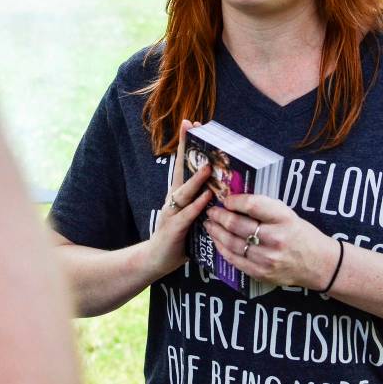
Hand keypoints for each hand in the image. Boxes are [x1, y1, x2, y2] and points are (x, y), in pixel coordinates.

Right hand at [144, 120, 212, 278]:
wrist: (155, 260)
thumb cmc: (179, 237)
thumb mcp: (192, 216)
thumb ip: (205, 203)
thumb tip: (227, 188)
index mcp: (178, 195)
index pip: (183, 164)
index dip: (187, 144)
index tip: (191, 123)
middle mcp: (173, 199)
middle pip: (180, 170)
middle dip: (187, 149)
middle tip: (194, 129)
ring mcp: (171, 213)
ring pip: (184, 192)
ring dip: (196, 179)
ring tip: (207, 167)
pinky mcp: (173, 229)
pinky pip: (186, 215)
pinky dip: (197, 206)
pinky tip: (206, 199)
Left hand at [204, 194, 339, 290]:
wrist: (320, 264)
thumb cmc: (301, 234)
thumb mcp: (287, 214)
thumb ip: (263, 208)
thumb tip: (234, 201)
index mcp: (284, 218)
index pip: (252, 205)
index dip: (234, 201)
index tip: (226, 199)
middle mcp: (275, 239)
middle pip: (237, 225)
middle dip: (219, 216)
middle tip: (212, 211)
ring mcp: (267, 259)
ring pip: (232, 243)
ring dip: (216, 232)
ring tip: (210, 225)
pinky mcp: (262, 273)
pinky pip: (235, 260)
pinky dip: (222, 249)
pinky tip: (217, 241)